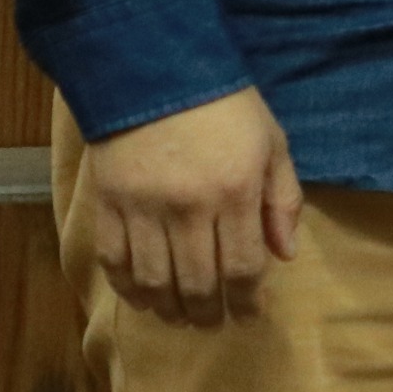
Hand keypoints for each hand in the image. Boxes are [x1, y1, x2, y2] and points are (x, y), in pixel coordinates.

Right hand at [81, 86, 303, 326]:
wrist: (155, 68)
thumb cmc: (225, 105)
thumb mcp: (272, 142)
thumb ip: (282, 200)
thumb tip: (284, 256)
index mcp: (235, 192)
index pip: (242, 267)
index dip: (247, 301)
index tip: (250, 314)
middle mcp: (189, 208)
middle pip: (197, 283)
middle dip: (208, 313)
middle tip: (213, 323)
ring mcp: (144, 209)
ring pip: (154, 281)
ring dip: (168, 310)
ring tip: (180, 318)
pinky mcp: (108, 204)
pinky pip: (114, 261)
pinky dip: (128, 288)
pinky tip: (142, 299)